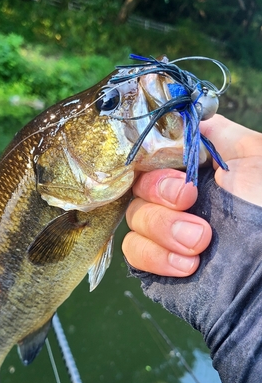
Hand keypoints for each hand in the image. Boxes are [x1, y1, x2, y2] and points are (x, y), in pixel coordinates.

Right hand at [122, 115, 261, 276]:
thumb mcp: (253, 156)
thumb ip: (218, 132)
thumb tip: (187, 118)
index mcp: (194, 173)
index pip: (152, 157)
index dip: (156, 161)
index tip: (182, 173)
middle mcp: (174, 200)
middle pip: (138, 186)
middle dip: (160, 193)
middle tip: (189, 200)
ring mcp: (163, 232)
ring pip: (134, 218)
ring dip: (164, 228)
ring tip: (200, 241)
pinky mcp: (155, 263)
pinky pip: (133, 251)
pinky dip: (155, 256)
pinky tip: (188, 264)